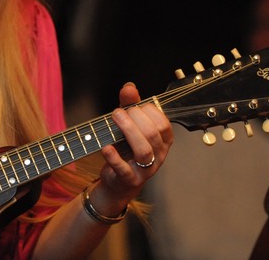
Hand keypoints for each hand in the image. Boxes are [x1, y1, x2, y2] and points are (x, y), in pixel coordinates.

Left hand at [93, 83, 173, 214]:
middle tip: (119, 111)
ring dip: (129, 131)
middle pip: (153, 135)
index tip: (134, 106)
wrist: (118, 181)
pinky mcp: (129, 180)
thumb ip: (130, 105)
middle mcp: (158, 156)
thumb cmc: (127, 149)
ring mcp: (145, 170)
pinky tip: (106, 146)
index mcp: (162, 141)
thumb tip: (129, 87)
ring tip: (115, 118)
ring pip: (143, 151)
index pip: (163, 124)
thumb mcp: (129, 125)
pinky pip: (124, 169)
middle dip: (136, 118)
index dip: (149, 112)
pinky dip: (114, 157)